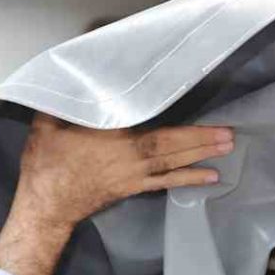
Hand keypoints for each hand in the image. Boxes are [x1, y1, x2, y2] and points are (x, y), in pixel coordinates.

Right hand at [14, 114, 233, 227]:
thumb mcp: (48, 121)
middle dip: (201, 138)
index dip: (170, 113)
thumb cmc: (46, 162)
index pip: (148, 119)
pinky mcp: (134, 187)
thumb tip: (68, 69)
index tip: (193, 100)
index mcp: (111, 134)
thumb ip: (63, 97)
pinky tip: (211, 177)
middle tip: (229, 131)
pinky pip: (167, 182)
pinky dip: (190, 178)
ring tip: (228, 146)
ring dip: (202, 153)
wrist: (46, 205)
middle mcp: (130, 155)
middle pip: (171, 143)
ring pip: (173, 161)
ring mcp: (134, 174)